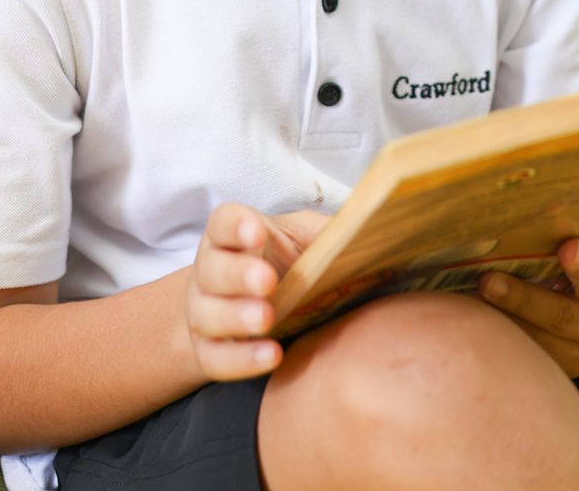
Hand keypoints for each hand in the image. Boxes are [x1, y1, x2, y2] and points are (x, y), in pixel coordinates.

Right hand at [186, 203, 329, 381]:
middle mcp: (212, 273)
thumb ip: (332, 231)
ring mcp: (205, 313)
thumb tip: (372, 220)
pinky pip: (217, 358)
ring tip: (267, 319)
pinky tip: (272, 354)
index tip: (257, 232)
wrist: (258, 310)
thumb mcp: (309, 240)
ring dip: (237, 317)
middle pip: (212, 270)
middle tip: (268, 280)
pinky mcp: (210, 352)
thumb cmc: (289, 266)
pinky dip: (242, 359)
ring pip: (208, 315)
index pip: (223, 223)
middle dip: (238, 275)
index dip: (235, 226)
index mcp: (234, 237)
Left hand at [477, 200, 578, 378]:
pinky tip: (468, 318)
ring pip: (537, 340)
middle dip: (524, 299)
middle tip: (488, 281)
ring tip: (469, 298)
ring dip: (501, 320)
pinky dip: (498, 334)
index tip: (567, 248)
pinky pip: (527, 353)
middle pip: (563, 315)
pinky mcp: (560, 367)